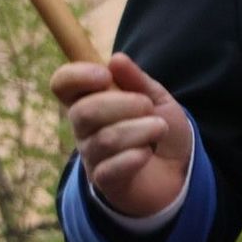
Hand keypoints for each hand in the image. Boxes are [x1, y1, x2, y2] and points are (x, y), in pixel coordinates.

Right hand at [51, 53, 193, 218]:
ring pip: (105, 139)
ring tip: (160, 129)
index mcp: (91, 100)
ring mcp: (92, 156)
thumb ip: (137, 80)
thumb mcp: (157, 98)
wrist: (179, 170)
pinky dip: (136, 156)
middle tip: (148, 106)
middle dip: (122, 104)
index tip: (105, 75)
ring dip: (141, 130)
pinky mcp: (103, 182)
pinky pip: (112, 167)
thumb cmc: (160, 129)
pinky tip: (148, 154)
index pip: (62, 84)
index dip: (76, 76)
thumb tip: (116, 59)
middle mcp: (84, 128)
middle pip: (83, 112)